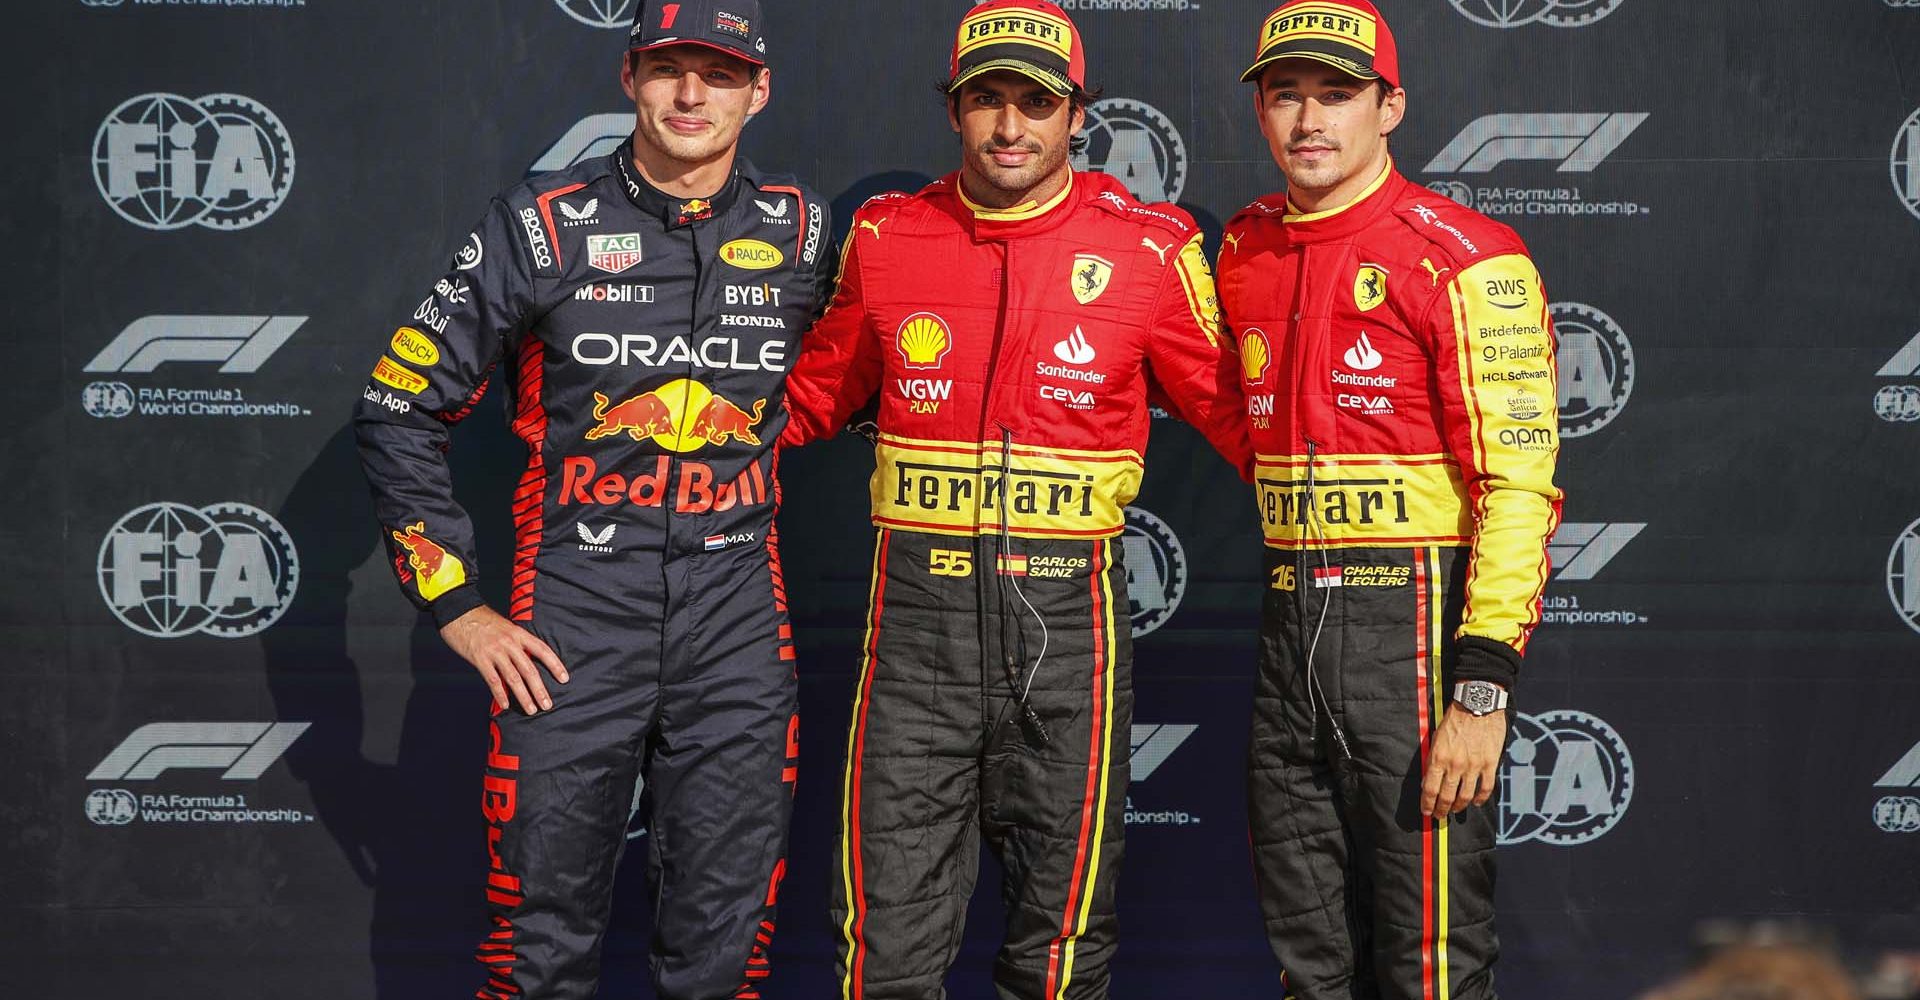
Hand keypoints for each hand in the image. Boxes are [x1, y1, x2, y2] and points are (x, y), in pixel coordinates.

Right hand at [439, 605, 568, 713]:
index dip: (555, 665)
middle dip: (539, 689)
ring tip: (531, 709)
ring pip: (513, 678)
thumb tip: (526, 661)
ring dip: (523, 696)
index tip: (564, 678)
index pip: (542, 650)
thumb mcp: (506, 627)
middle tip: (548, 705)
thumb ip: (516, 643)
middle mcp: (509, 642)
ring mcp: (494, 651)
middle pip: (529, 669)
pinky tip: (505, 705)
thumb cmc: (482, 621)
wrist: (459, 612)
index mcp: (518, 633)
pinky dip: (500, 694)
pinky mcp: (480, 658)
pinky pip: (493, 680)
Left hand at [1420, 702, 1507, 817]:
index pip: (1430, 789)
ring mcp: (1474, 766)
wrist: (1477, 704)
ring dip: (1458, 807)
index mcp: (1438, 757)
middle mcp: (1455, 765)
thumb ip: (1432, 758)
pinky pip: (1485, 788)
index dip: (1427, 804)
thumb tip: (1427, 779)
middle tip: (1439, 815)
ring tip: (1455, 810)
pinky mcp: (1489, 763)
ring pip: (1465, 796)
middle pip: (1446, 797)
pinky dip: (1480, 798)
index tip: (1426, 812)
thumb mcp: (1436, 737)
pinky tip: (1475, 802)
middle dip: (1441, 810)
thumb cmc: (1455, 719)